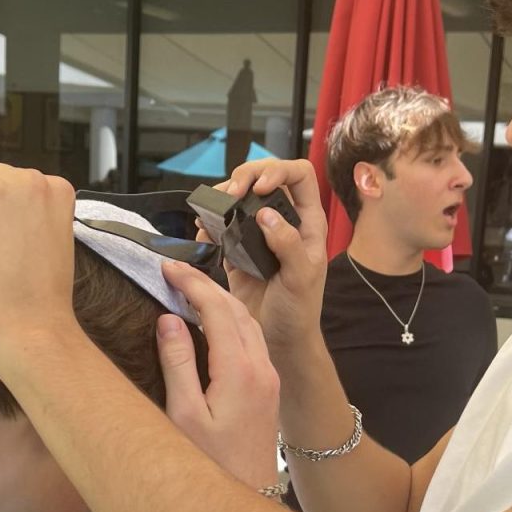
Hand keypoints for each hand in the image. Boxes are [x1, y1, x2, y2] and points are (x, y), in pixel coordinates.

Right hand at [157, 268, 279, 490]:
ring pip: (249, 324)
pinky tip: (211, 322)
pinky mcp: (268, 390)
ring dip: (222, 301)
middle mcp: (262, 369)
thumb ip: (177, 362)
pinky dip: (232, 321)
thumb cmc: (209, 465)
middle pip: (238, 310)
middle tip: (175, 271)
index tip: (168, 267)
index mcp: (241, 371)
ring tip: (190, 289)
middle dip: (207, 285)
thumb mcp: (183, 414)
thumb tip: (169, 319)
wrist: (246, 500)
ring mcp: (268, 379)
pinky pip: (253, 341)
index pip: (218, 309)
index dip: (192, 283)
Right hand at [194, 159, 327, 353]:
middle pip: (264, 177)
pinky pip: (221, 225)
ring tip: (213, 211)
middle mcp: (284, 221)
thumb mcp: (301, 277)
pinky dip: (209, 223)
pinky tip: (204, 232)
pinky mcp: (237, 248)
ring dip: (223, 197)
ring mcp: (259, 233)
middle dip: (244, 177)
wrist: (279, 340)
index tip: (259, 188)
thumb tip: (266, 215)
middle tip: (230, 195)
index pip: (299, 175)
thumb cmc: (300, 311)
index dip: (279, 171)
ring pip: (240, 197)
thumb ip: (288, 244)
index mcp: (308, 223)